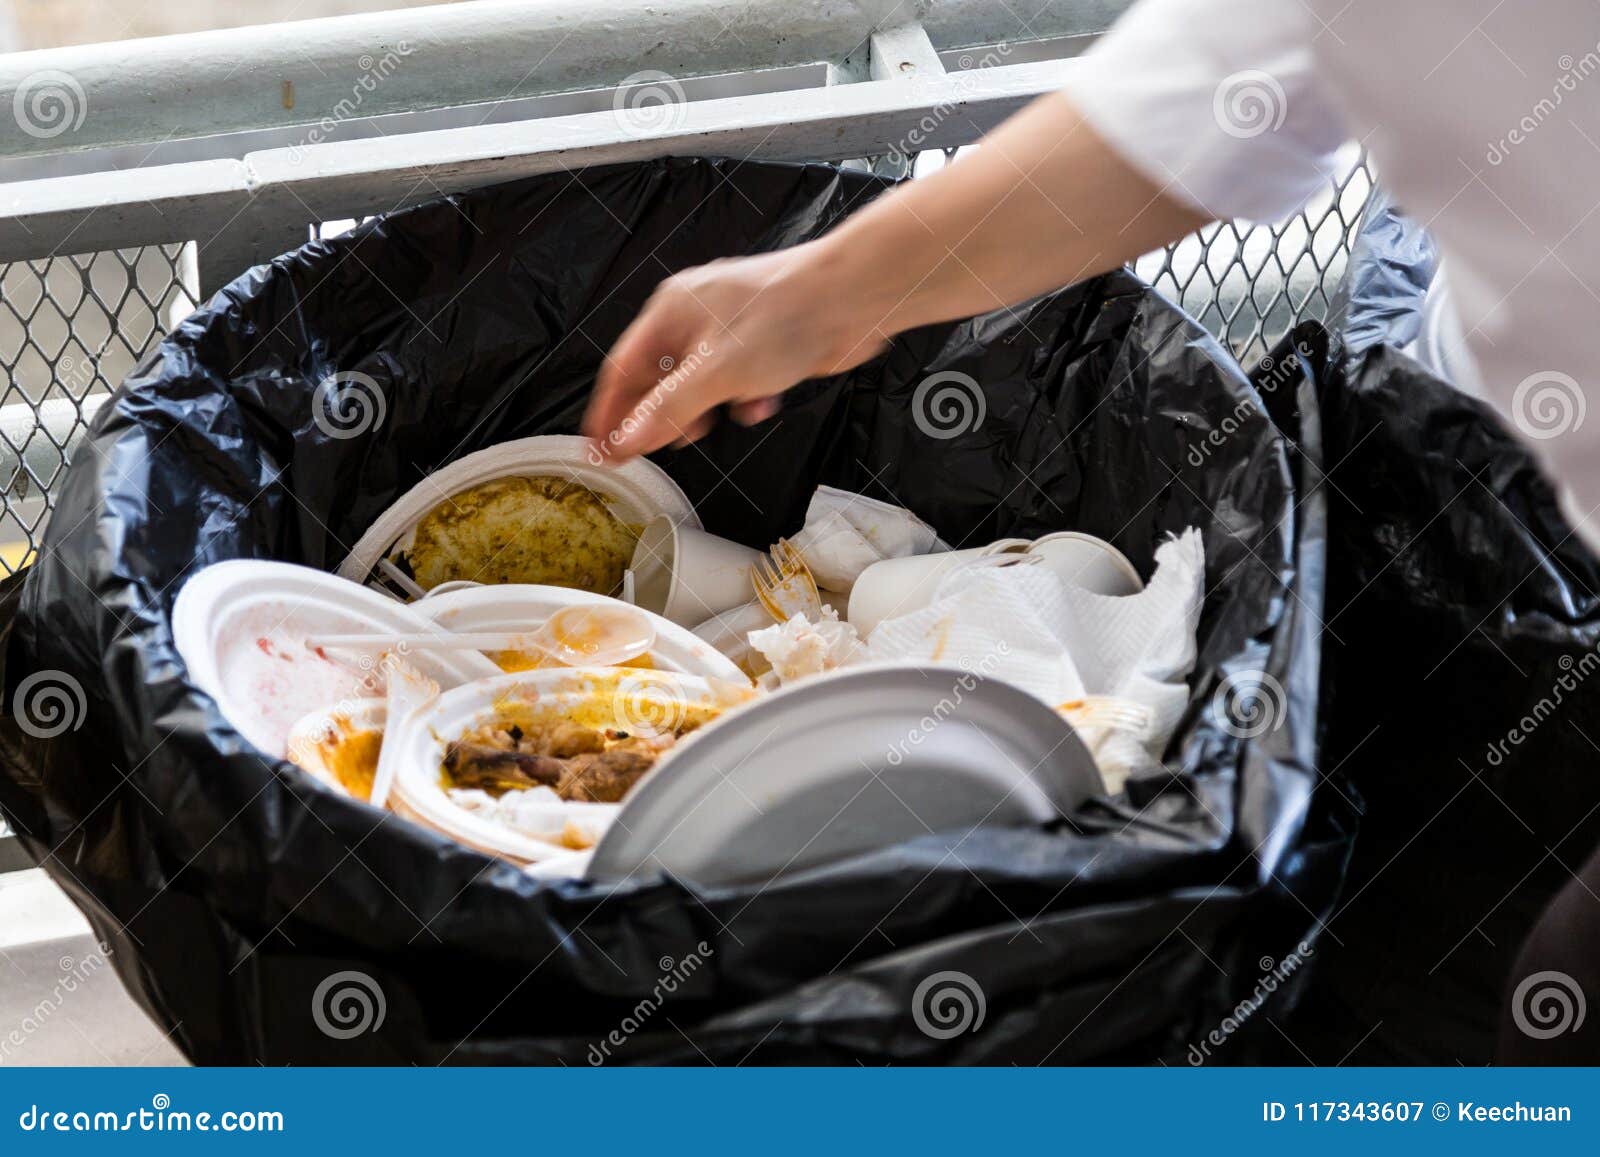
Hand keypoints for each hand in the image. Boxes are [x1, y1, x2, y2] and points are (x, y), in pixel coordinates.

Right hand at [583, 239, 890, 460]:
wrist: (849, 300)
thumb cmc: (783, 317)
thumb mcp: (716, 373)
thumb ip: (668, 408)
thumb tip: (628, 437)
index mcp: (670, 312)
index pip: (622, 368)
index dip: (609, 412)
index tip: (601, 448)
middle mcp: (694, 317)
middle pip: (659, 379)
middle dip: (665, 414)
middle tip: (665, 445)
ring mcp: (729, 330)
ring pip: (701, 385)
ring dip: (708, 410)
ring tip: (713, 425)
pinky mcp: (761, 345)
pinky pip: (738, 382)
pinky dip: (745, 399)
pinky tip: (762, 402)